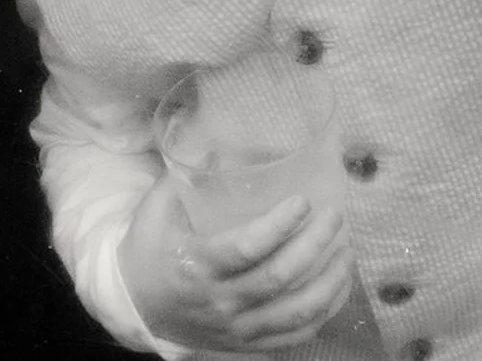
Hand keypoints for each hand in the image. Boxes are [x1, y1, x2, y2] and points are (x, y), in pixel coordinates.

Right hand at [118, 176, 354, 353]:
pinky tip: (337, 284)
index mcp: (195, 265)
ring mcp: (235, 328)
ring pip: (295, 312)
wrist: (136, 305)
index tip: (302, 201)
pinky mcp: (247, 343)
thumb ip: (188, 174)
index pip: (246, 249)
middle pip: (279, 278)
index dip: (279, 226)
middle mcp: (219, 301)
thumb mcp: (157, 207)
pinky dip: (324, 311)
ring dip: (328, 281)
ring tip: (345, 249)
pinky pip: (296, 334)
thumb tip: (223, 142)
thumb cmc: (149, 248)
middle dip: (314, 245)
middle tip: (334, 216)